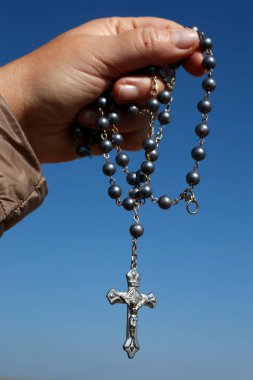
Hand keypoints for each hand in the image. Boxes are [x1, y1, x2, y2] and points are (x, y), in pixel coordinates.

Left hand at [0, 17, 203, 162]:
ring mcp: (119, 101)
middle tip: (117, 91)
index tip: (199, 67)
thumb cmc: (52, 78)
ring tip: (94, 111)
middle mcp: (122, 69)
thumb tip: (191, 39)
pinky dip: (118, 135)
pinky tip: (93, 128)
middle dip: (142, 90)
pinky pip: (137, 136)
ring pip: (150, 112)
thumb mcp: (99, 54)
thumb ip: (145, 46)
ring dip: (125, 115)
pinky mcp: (114, 128)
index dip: (186, 51)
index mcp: (119, 39)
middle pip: (161, 80)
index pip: (165, 38)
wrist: (23, 121)